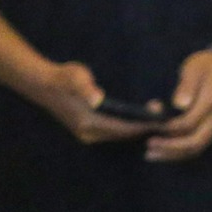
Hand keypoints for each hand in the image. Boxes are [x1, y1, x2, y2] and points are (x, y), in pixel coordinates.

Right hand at [30, 60, 160, 146]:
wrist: (43, 84)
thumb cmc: (63, 77)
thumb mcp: (75, 77)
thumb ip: (86, 88)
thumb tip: (96, 100)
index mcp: (88, 123)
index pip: (124, 128)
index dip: (144, 124)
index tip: (164, 117)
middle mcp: (89, 133)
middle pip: (125, 133)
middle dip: (146, 125)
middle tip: (167, 115)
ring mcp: (88, 134)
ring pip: (121, 134)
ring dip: (139, 127)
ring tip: (160, 116)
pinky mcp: (89, 131)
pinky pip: (115, 131)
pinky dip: (129, 126)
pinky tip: (143, 117)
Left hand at [147, 50, 211, 162]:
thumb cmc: (205, 65)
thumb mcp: (194, 69)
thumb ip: (187, 86)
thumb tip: (179, 105)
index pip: (189, 123)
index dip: (169, 128)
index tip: (151, 126)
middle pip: (195, 142)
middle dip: (170, 147)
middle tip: (148, 146)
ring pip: (196, 148)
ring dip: (173, 154)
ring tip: (150, 154)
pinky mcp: (211, 129)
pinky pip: (196, 145)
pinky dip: (179, 151)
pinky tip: (163, 151)